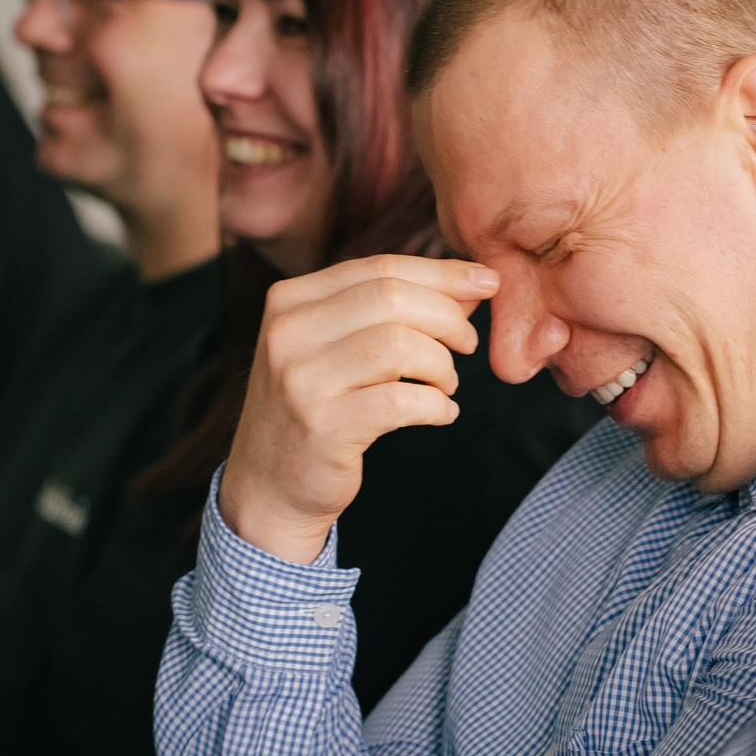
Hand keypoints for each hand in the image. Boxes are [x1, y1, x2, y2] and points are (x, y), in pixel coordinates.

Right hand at [219, 254, 497, 563]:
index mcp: (290, 300)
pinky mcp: (322, 427)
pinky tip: (442, 413)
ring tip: (445, 385)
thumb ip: (393, 311)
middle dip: (448, 318)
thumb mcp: (339, 348)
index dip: (443, 274)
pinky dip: (437, 406)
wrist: (268, 487)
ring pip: (400, 345)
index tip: (487, 283)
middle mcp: (288, 333)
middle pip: (393, 298)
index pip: (380, 268)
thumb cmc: (315, 409)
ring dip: (442, 366)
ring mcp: (300, 380)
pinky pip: (402, 402)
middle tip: (468, 344)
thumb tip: (471, 285)